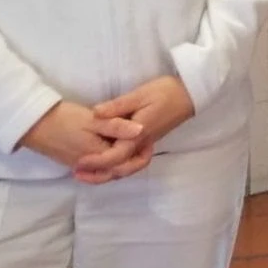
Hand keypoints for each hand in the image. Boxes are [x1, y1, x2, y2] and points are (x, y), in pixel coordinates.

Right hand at [16, 102, 142, 173]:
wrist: (32, 123)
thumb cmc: (64, 119)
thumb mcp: (93, 120)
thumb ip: (117, 126)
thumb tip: (141, 130)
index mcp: (99, 156)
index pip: (126, 165)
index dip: (141, 155)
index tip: (149, 142)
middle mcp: (90, 166)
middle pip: (117, 170)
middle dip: (132, 161)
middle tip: (143, 145)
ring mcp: (78, 164)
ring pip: (105, 169)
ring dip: (118, 161)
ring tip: (128, 145)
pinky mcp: (71, 160)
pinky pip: (94, 166)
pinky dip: (105, 160)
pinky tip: (108, 146)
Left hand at [77, 76, 196, 182]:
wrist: (190, 93)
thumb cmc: (166, 92)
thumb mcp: (140, 95)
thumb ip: (117, 106)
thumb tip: (94, 114)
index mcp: (139, 134)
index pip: (116, 156)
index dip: (96, 162)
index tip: (79, 162)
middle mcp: (142, 144)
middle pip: (121, 169)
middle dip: (99, 174)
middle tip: (77, 173)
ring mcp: (145, 143)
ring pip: (126, 167)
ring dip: (106, 171)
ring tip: (87, 170)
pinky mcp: (147, 140)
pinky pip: (130, 159)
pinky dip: (116, 164)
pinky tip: (105, 157)